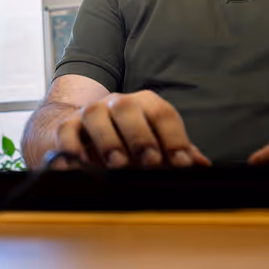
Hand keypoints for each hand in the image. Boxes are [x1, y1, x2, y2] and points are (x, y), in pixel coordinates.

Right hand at [54, 90, 210, 168]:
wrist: (79, 133)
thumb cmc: (124, 141)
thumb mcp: (153, 145)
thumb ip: (175, 152)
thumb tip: (203, 164)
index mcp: (142, 105)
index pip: (161, 112)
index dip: (174, 137)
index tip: (182, 164)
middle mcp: (116, 103)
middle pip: (128, 106)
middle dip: (141, 135)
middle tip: (149, 161)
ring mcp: (89, 113)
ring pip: (95, 113)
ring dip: (108, 139)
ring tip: (117, 163)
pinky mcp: (65, 127)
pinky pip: (66, 131)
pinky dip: (72, 147)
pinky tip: (82, 163)